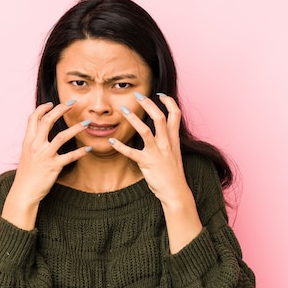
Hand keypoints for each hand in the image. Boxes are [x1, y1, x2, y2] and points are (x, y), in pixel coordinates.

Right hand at [2, 101, 90, 229]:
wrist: (24, 192)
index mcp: (28, 141)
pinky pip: (69, 157)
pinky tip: (88, 148)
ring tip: (86, 122)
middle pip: (47, 121)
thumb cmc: (26, 174)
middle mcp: (35, 145)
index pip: (33, 118)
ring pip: (61, 136)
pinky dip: (80, 152)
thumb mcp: (26, 154)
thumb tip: (40, 133)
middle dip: (60, 109)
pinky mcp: (53, 167)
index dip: (43, 108)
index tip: (52, 104)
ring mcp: (44, 156)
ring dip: (75, 128)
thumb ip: (33, 142)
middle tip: (72, 103)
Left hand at [110, 93, 202, 252]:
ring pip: (146, 131)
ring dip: (134, 119)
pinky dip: (121, 146)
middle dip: (148, 104)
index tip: (159, 94)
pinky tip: (112, 141)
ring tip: (123, 111)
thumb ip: (168, 140)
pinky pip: (132, 153)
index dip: (168, 102)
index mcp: (174, 139)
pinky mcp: (148, 163)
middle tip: (137, 95)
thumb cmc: (173, 173)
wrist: (176, 192)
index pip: (175, 114)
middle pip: (159, 117)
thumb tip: (160, 130)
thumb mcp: (174, 153)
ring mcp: (157, 153)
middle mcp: (167, 143)